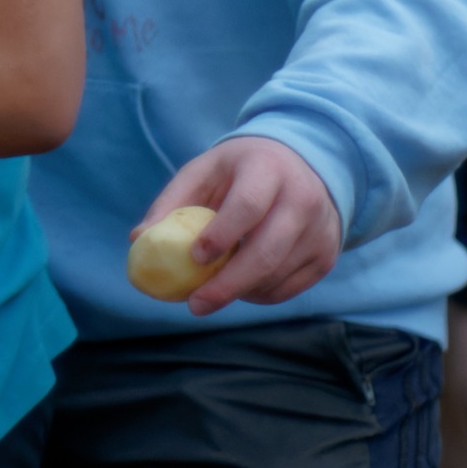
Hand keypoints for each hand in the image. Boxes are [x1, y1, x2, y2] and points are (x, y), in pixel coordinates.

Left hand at [133, 137, 342, 315]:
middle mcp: (303, 198)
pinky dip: (261, 294)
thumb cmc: (241, 170)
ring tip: (212, 291)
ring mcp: (320, 229)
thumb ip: (172, 202)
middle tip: (195, 305)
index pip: (248, 205)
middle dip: (228, 284)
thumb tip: (139, 239)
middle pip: (267, 250)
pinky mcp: (327, 254)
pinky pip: (290, 288)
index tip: (195, 257)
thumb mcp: (205, 171)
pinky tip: (241, 286)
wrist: (303, 162)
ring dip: (240, 291)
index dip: (222, 235)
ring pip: (278, 275)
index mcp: (267, 169)